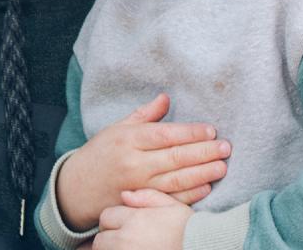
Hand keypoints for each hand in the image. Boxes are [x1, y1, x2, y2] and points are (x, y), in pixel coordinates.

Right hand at [56, 94, 228, 231]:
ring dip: (202, 174)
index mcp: (129, 139)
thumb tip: (166, 97)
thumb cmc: (100, 154)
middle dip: (204, 152)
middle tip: (226, 147)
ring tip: (222, 167)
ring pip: (176, 181)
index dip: (190, 133)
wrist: (76, 189)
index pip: (165, 135)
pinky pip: (169, 200)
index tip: (211, 130)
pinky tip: (206, 188)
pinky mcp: (141, 203)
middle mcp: (134, 163)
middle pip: (175, 158)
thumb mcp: (117, 128)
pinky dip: (189, 195)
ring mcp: (138, 186)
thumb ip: (144, 115)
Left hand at [96, 189, 192, 249]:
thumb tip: (124, 195)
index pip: (106, 217)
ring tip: (129, 247)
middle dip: (109, 239)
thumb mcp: (173, 206)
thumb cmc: (190, 230)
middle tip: (124, 241)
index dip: (114, 222)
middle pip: (101, 240)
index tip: (123, 227)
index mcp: (135, 219)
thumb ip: (147, 197)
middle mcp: (126, 240)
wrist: (205, 247)